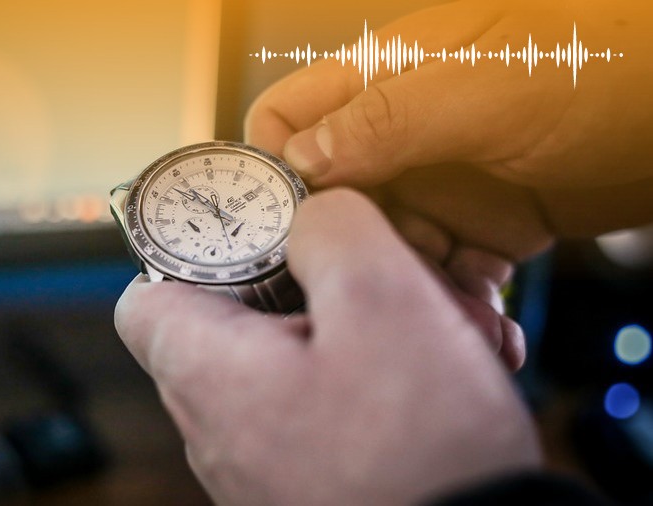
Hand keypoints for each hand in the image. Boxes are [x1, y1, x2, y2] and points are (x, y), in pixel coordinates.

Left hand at [115, 189, 540, 505]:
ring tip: (437, 322)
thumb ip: (332, 230)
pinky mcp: (310, 480)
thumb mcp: (382, 300)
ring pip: (296, 356)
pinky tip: (442, 369)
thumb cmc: (419, 450)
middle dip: (314, 278)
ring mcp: (263, 460)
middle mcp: (220, 426)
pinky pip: (326, 404)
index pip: (147, 293)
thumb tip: (312, 216)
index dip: (197, 246)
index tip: (262, 227)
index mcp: (209, 374)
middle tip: (382, 271)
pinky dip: (374, 374)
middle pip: (237, 316)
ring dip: (361, 324)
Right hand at [245, 0, 652, 366]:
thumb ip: (385, 121)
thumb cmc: (608, 59)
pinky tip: (486, 330)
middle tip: (368, 302)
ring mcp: (444, 180)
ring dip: (407, 292)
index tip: (272, 233)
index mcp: (385, 79)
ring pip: (387, 248)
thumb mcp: (483, 88)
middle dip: (341, 255)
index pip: (286, 119)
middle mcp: (402, 133)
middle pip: (331, 201)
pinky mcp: (487, 223)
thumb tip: (298, 159)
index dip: (268, 173)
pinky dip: (459, 304)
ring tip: (447, 331)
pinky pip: (448, 271)